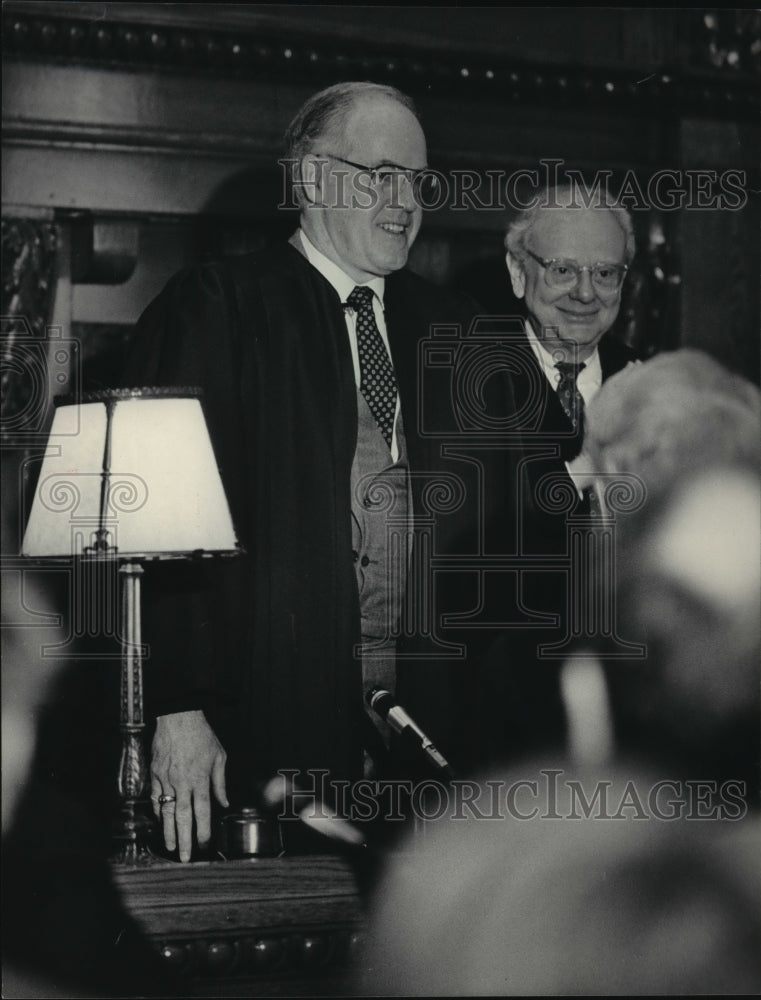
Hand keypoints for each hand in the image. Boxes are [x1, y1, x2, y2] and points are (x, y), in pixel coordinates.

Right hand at [151, 710, 227, 861]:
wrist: (178, 717)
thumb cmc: (201, 735)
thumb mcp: (219, 756)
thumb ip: (220, 782)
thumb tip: (224, 802)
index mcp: (200, 778)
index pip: (203, 810)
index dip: (204, 829)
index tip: (205, 844)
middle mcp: (183, 781)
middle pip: (183, 816)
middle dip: (184, 839)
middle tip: (184, 857)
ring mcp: (166, 778)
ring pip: (167, 811)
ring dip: (168, 830)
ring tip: (170, 846)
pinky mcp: (155, 773)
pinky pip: (156, 797)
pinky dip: (158, 811)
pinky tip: (162, 821)